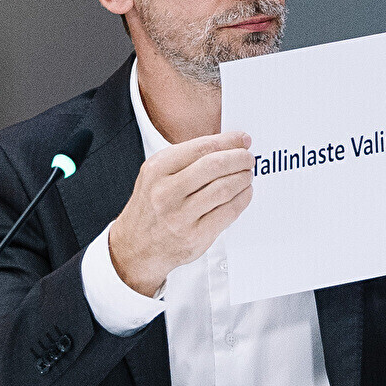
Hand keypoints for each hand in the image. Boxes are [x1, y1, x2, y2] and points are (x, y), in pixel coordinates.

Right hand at [105, 131, 254, 297]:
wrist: (136, 246)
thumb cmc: (152, 206)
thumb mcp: (157, 174)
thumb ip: (188, 158)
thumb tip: (230, 144)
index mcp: (157, 170)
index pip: (200, 148)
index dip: (228, 141)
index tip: (242, 139)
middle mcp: (166, 192)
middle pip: (214, 166)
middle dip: (239, 159)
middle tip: (248, 158)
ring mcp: (180, 217)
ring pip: (224, 189)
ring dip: (243, 179)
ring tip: (247, 175)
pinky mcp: (195, 236)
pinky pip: (228, 213)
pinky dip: (242, 199)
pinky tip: (244, 193)